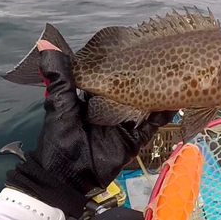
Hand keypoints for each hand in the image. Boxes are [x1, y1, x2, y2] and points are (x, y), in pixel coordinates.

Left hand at [5, 40, 175, 218]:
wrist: (68, 177)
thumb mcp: (59, 104)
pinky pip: (152, 125)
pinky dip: (163, 114)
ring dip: (157, 93)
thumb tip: (45, 43)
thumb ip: (58, 76)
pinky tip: (175, 100)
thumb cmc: (61, 138)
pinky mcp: (135, 139)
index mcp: (93, 98)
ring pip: (145, 105)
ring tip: (174, 74)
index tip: (134, 44)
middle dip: (144, 76)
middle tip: (162, 56)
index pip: (110, 76)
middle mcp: (112, 108)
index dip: (121, 62)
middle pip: (131, 89)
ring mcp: (125, 123)